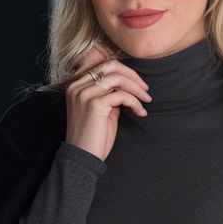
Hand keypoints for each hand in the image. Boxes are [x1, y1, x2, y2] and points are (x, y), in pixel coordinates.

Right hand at [64, 41, 151, 161]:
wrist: (82, 157)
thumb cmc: (93, 137)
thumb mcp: (101, 110)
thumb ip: (110, 94)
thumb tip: (128, 86)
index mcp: (76, 85)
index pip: (104, 66)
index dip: (125, 72)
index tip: (139, 85)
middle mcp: (78, 86)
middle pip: (111, 66)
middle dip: (133, 76)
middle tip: (146, 90)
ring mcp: (85, 93)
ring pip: (119, 79)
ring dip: (137, 90)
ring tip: (146, 101)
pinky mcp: (95, 104)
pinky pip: (122, 95)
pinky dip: (135, 102)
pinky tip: (141, 112)